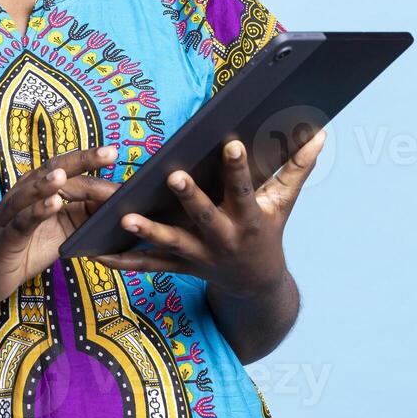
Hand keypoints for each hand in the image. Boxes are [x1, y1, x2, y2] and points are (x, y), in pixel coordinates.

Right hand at [0, 145, 119, 305]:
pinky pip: (21, 222)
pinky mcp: (4, 238)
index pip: (66, 169)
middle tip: (109, 153)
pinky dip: (37, 212)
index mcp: (36, 190)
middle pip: (52, 171)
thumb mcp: (58, 231)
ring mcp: (10, 215)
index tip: (115, 155)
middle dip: (80, 161)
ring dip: (48, 183)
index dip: (90, 163)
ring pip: (30, 193)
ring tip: (66, 174)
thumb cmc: (22, 249)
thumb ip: (81, 215)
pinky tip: (53, 204)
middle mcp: (22, 195)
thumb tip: (113, 204)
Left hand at [92, 128, 326, 297]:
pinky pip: (148, 266)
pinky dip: (123, 261)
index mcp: (249, 220)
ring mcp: (200, 256)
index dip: (239, 168)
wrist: (256, 284)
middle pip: (204, 216)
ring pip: (171, 244)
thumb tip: (320, 133)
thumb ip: (298, 167)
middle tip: (174, 175)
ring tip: (125, 217)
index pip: (243, 189)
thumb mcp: (284, 202)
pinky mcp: (179, 267)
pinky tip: (96, 253)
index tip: (232, 143)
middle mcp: (224, 239)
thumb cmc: (268, 231)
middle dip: (190, 197)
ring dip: (148, 233)